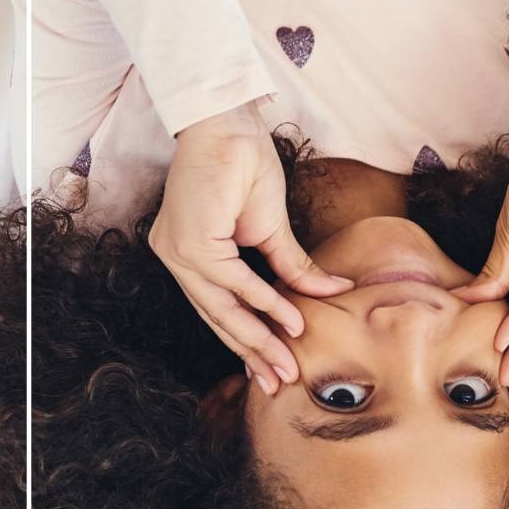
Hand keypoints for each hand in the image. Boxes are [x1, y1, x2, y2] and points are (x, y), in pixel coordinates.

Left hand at [148, 100, 352, 394]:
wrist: (229, 125)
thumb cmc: (245, 165)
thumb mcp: (273, 227)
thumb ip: (292, 267)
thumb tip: (331, 293)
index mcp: (191, 256)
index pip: (220, 309)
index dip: (249, 340)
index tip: (274, 369)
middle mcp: (177, 258)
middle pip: (217, 318)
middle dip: (253, 353)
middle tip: (280, 383)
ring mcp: (178, 252)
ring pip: (220, 309)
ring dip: (259, 339)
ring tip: (287, 364)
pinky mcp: (190, 242)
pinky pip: (233, 282)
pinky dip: (264, 302)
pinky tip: (291, 320)